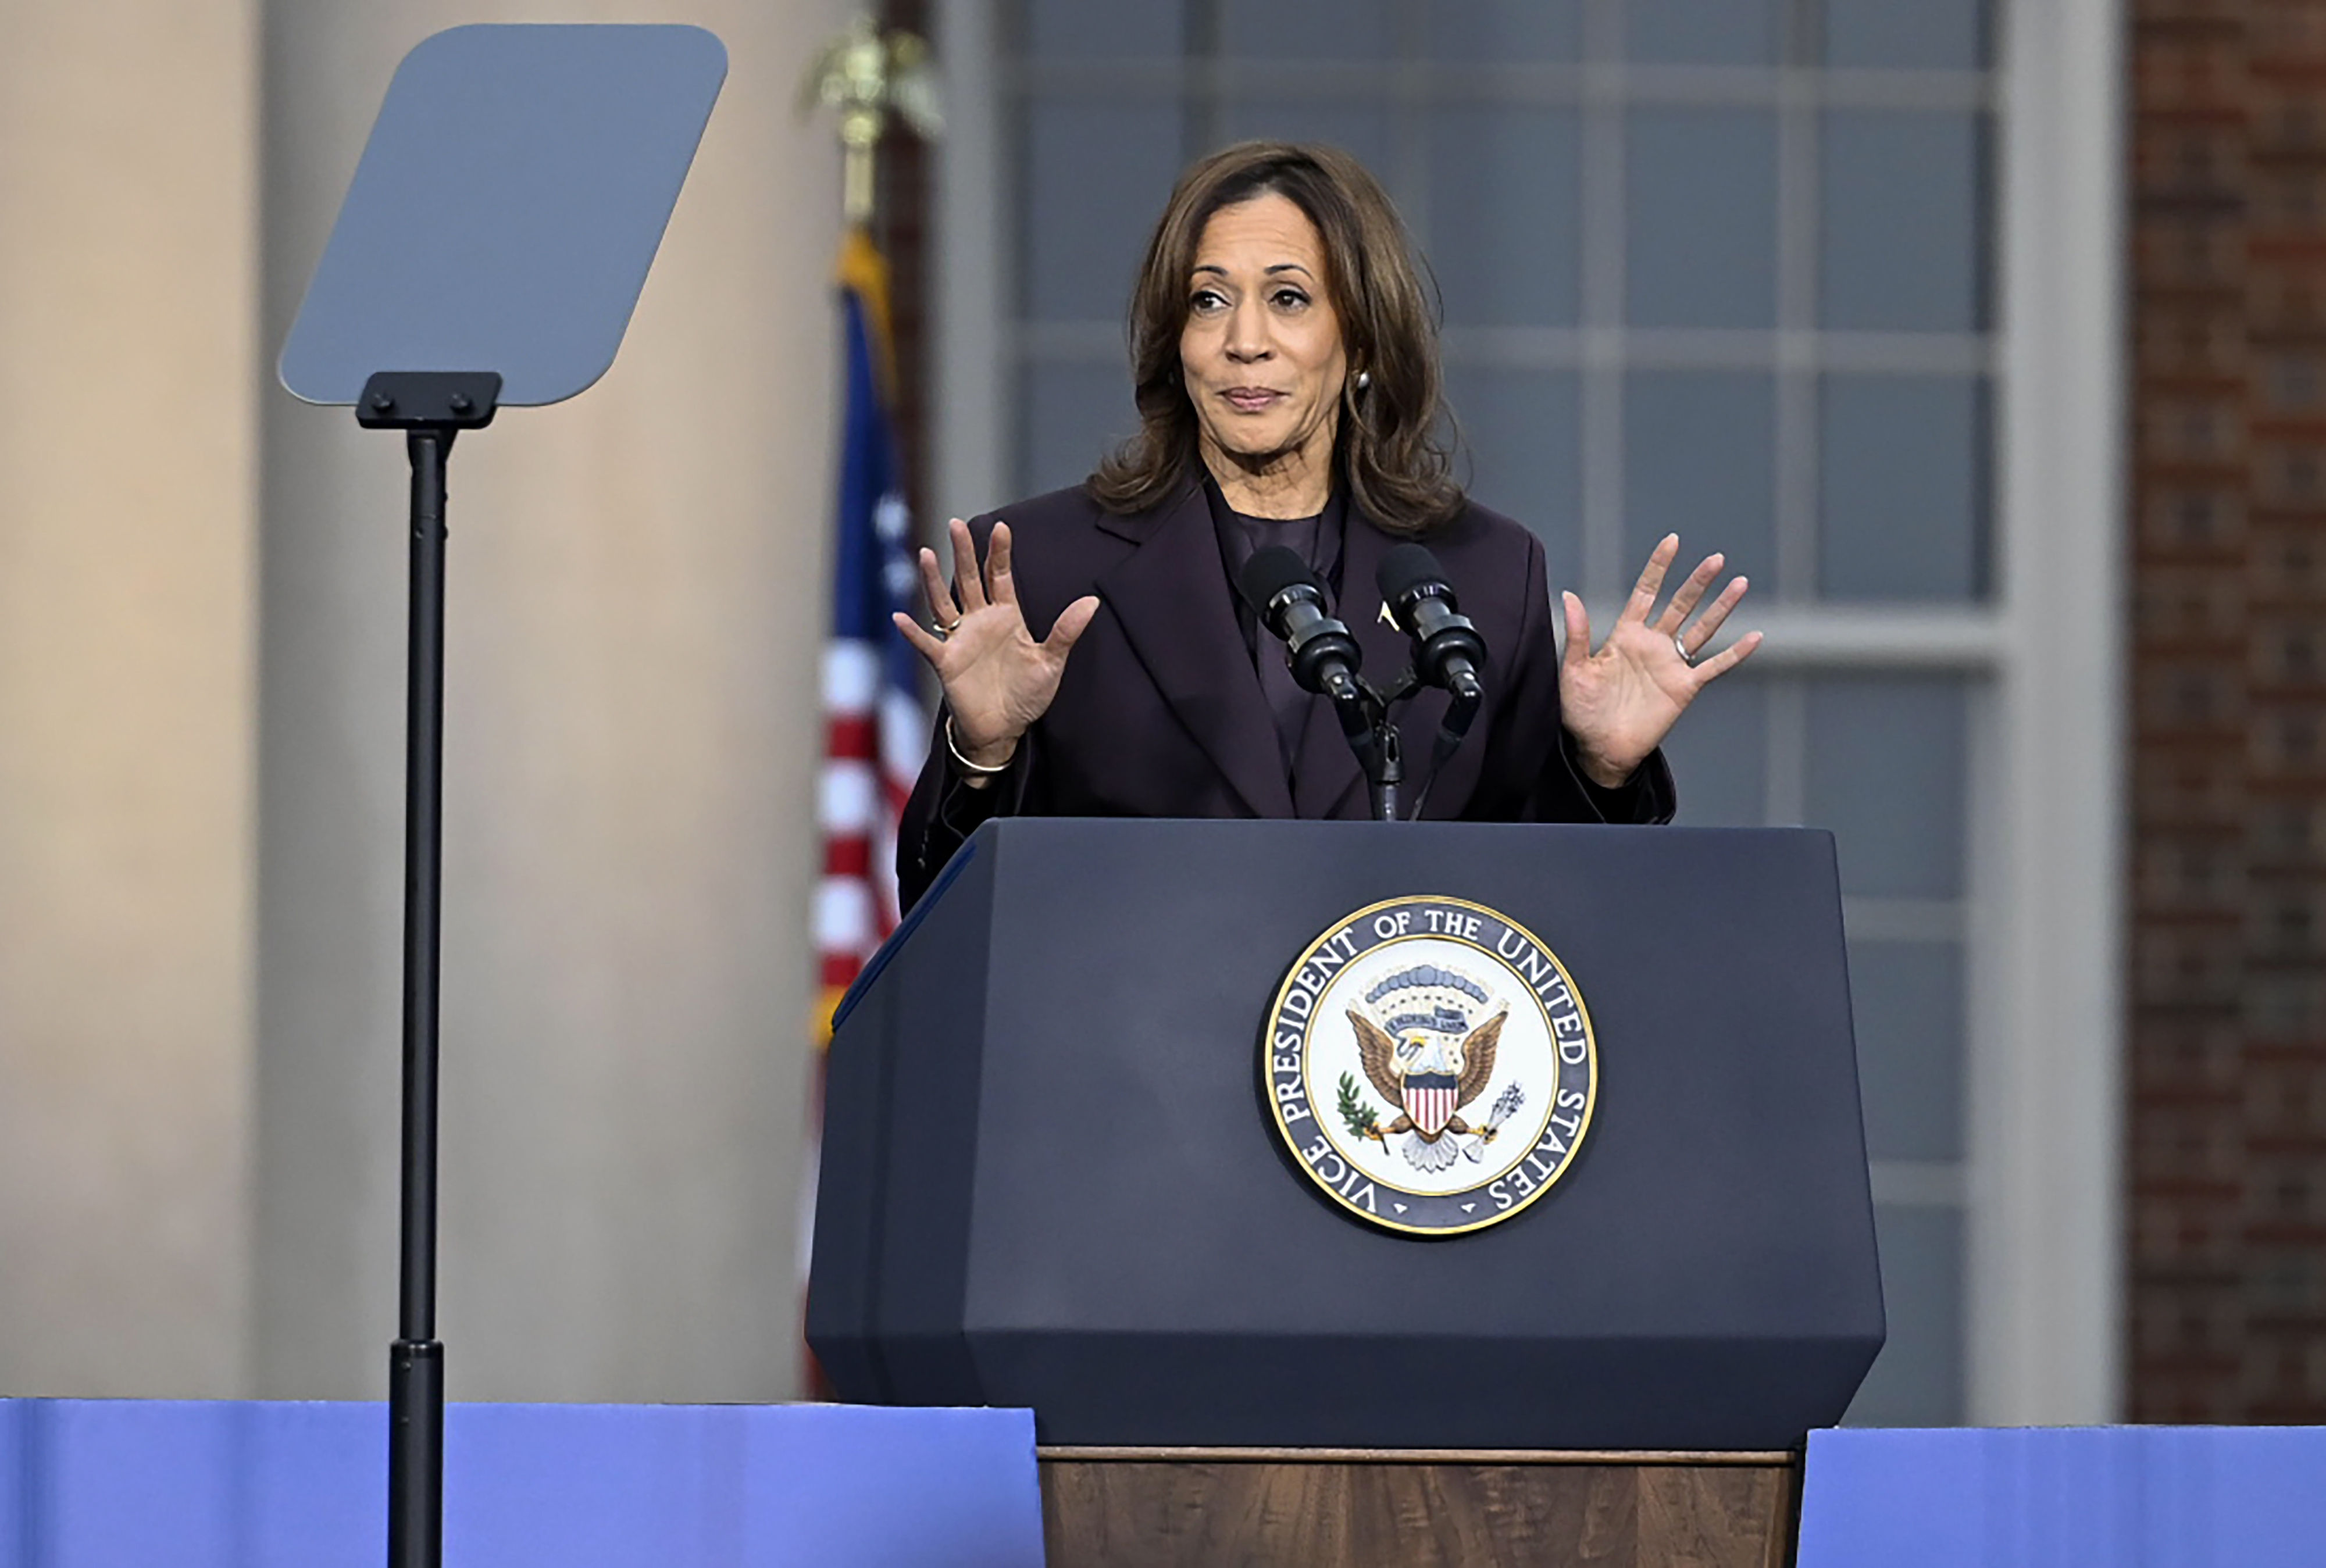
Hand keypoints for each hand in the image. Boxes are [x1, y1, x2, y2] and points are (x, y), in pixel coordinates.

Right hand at [893, 517, 1100, 767]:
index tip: (1002, 526)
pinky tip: (900, 617)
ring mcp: (960, 640)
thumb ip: (1066, 632)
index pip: (1000, 577)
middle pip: (969, 580)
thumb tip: (1092, 602)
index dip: (1000, 553)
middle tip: (957, 525)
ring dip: (933, 580)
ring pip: (943, 603)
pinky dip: (913, 633)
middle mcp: (980, 622)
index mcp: (1007, 617)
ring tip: (926, 553)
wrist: (1005, 730)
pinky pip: (927, 645)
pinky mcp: (946, 663)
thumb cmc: (1027, 696)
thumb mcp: (1051, 663)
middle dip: (964, 553)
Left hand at [1558, 534, 1760, 788]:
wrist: (1599, 750)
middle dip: (1697, 581)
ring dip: (1721, 607)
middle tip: (1716, 558)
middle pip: (1680, 605)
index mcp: (1625, 636)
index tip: (1672, 541)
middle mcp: (1652, 645)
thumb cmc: (1581, 712)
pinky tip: (1755, 637)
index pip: (1645, 593)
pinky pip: (1714, 667)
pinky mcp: (1684, 688)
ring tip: (1740, 583)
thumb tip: (1569, 595)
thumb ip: (1576, 634)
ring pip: (1701, 629)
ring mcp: (1671, 665)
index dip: (1659, 567)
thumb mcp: (1573, 671)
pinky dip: (1735, 654)